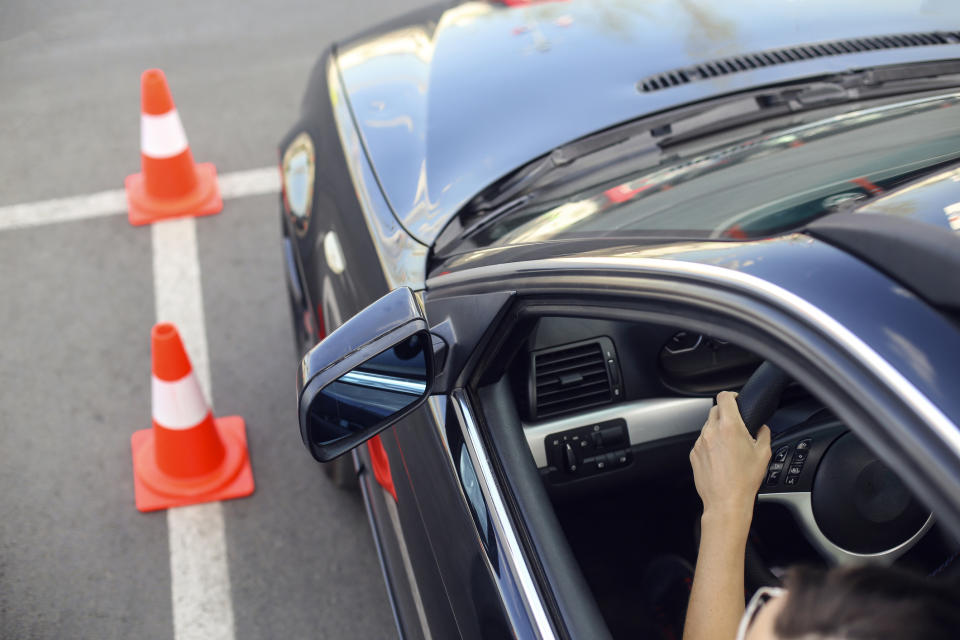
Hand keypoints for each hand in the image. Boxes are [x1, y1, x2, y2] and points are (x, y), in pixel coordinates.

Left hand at [689, 391, 770, 529]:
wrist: (726, 502)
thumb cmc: (744, 480)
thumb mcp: (764, 454)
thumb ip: (764, 433)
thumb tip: (762, 427)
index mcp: (729, 427)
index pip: (724, 397)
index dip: (731, 395)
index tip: (736, 400)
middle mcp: (711, 432)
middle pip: (715, 410)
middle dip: (726, 413)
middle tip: (736, 425)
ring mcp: (700, 443)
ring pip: (708, 427)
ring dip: (717, 430)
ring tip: (729, 447)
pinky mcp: (693, 454)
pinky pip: (702, 441)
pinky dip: (710, 444)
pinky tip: (720, 458)